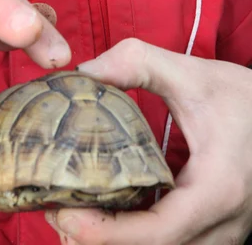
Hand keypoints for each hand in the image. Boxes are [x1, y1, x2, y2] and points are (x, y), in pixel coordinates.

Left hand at [46, 39, 251, 244]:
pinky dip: (136, 238)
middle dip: (100, 242)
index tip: (63, 215)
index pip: (158, 233)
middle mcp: (224, 225)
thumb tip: (83, 73)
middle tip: (56, 212)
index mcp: (217, 190)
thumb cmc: (242, 98)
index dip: (106, 234)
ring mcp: (223, 233)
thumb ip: (136, 62)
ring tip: (74, 217)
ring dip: (117, 244)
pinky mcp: (217, 229)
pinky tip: (109, 216)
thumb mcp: (191, 73)